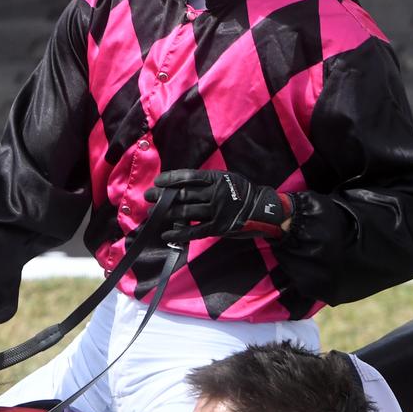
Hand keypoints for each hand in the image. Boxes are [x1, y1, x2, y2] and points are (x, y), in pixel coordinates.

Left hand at [145, 169, 291, 240]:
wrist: (264, 210)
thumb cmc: (242, 193)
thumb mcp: (227, 179)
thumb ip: (207, 182)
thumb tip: (181, 185)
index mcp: (217, 179)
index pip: (189, 176)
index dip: (172, 178)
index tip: (158, 181)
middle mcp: (215, 193)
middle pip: (184, 194)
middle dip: (163, 196)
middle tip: (148, 197)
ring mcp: (217, 211)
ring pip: (186, 212)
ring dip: (167, 212)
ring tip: (153, 213)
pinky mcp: (218, 227)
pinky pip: (194, 230)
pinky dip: (179, 233)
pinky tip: (166, 235)